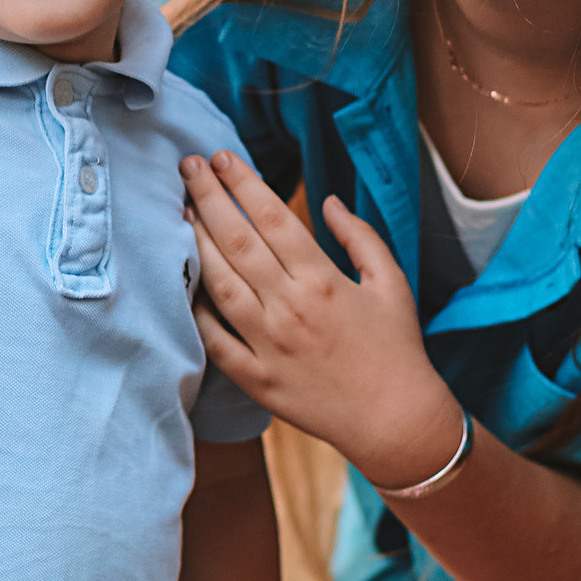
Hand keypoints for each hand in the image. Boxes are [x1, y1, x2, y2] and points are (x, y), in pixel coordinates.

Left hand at [181, 151, 463, 490]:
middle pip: (238, 242)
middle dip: (207, 199)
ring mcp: (269, 346)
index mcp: (323, 281)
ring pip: (220, 285)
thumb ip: (361, 237)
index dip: (243, 184)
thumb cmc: (397, 349)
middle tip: (188, 167)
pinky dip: (195, 311)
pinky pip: (214, 341)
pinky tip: (184, 281)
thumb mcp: (391, 284)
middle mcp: (290, 309)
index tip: (222, 159)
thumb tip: (329, 201)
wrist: (395, 422)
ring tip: (182, 213)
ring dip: (197, 245)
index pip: (272, 219)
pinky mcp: (256, 380)